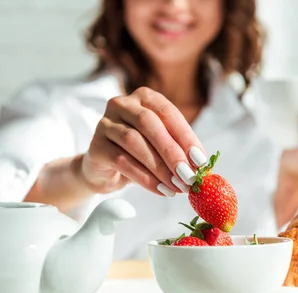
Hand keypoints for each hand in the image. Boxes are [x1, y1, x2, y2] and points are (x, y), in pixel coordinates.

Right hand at [81, 87, 208, 196]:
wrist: (104, 170)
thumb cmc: (138, 154)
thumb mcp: (161, 147)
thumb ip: (179, 149)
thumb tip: (201, 166)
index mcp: (144, 97)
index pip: (168, 112)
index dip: (186, 137)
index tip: (201, 160)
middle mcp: (122, 104)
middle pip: (149, 124)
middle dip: (172, 152)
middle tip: (189, 175)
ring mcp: (105, 123)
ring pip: (134, 143)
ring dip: (159, 168)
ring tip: (176, 186)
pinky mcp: (96, 146)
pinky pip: (122, 162)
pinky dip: (145, 179)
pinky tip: (161, 190)